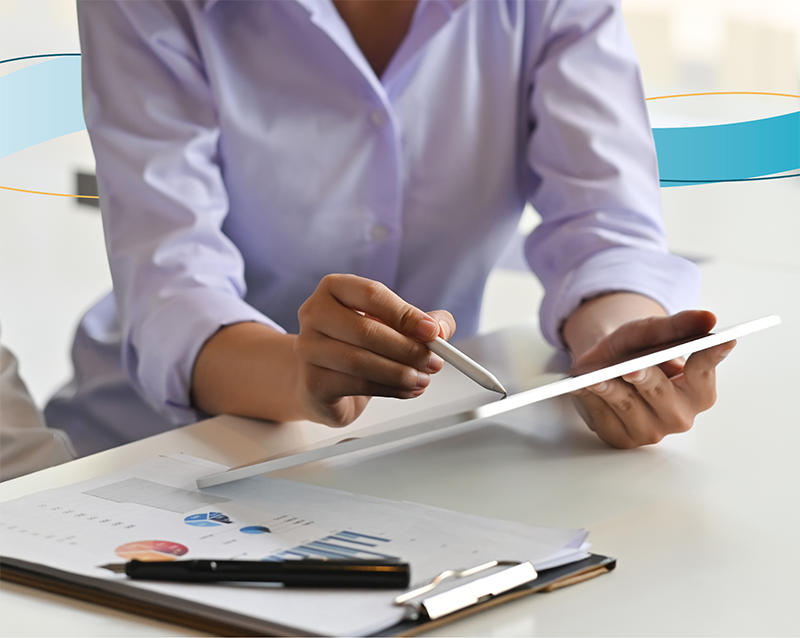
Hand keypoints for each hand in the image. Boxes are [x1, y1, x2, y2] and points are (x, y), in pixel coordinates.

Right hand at [294, 274, 454, 425]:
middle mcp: (314, 314)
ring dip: (400, 373)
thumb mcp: (391, 326)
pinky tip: (406, 390)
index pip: (371, 294)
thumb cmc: (356, 346)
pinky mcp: (311, 381)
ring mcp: (308, 348)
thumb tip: (440, 329)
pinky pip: (355, 385)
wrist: (320, 382)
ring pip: (360, 361)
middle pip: (365, 330)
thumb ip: (422, 323)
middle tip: (433, 361)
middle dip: (408, 349)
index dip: (405, 314)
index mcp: (334, 289)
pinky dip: (389, 389)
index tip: (432, 332)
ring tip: (422, 379)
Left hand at [569, 310, 734, 447]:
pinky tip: (580, 386)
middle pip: (661, 394)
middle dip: (646, 379)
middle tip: (633, 368)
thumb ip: (677, 326)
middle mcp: (679, 416)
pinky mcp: (620, 437)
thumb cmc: (636, 351)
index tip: (720, 340)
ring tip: (596, 377)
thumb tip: (708, 319)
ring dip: (610, 389)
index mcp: (698, 392)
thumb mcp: (652, 332)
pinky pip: (603, 416)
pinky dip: (590, 398)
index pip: (704, 373)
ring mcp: (650, 431)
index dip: (710, 356)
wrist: (605, 365)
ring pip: (627, 405)